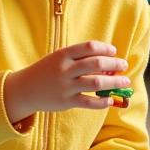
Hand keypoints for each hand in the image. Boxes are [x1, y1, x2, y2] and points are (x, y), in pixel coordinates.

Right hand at [4, 41, 130, 123]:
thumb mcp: (59, 59)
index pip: (90, 47)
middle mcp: (65, 69)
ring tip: (124, 81)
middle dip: (115, 64)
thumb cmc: (47, 71)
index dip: (105, 49)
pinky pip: (90, 102)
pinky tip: (110, 100)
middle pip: (97, 63)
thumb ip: (79, 59)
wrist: (25, 89)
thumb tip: (108, 64)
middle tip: (123, 65)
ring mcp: (66, 86)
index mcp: (63, 54)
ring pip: (97, 82)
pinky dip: (103, 102)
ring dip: (114, 82)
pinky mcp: (67, 101)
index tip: (114, 52)